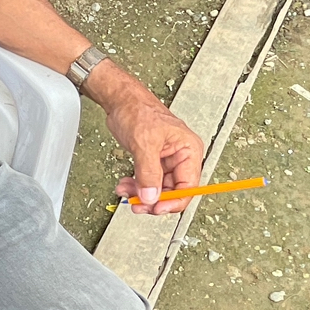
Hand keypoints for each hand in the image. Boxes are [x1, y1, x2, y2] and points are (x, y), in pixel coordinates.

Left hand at [87, 60, 203, 214]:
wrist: (120, 100)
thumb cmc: (138, 110)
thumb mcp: (144, 143)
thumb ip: (148, 172)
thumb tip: (152, 197)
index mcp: (188, 150)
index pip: (188, 186)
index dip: (173, 201)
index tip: (156, 209)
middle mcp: (180, 157)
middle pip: (173, 191)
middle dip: (153, 199)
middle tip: (137, 205)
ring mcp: (166, 160)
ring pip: (158, 189)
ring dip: (141, 194)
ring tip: (126, 192)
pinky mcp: (152, 161)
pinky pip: (147, 181)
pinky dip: (135, 186)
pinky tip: (125, 185)